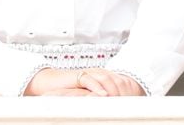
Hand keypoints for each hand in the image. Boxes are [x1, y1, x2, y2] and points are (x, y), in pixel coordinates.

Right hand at [25, 68, 144, 95]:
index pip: (119, 83)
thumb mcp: (89, 94)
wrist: (52, 83)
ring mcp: (90, 73)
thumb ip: (100, 98)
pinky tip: (103, 95)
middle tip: (128, 103)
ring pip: (106, 80)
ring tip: (119, 101)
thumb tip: (112, 109)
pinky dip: (98, 88)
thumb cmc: (70, 89)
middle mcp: (99, 73)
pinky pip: (91, 80)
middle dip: (123, 92)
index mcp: (104, 76)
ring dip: (113, 90)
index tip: (132, 103)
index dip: (126, 93)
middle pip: (116, 80)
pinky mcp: (80, 75)